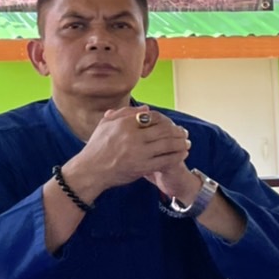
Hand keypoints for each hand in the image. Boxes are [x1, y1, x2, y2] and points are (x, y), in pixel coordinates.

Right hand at [70, 107, 190, 196]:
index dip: (165, 119)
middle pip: (164, 130)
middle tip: (185, 133)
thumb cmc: (96, 147)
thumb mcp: (105, 124)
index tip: (171, 123)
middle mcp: (132, 137)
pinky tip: (182, 155)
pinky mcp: (142, 166)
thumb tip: (146, 109)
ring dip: (181, 144)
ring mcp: (138, 152)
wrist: (90, 170)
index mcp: (124, 124)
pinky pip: (166, 160)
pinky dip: (177, 157)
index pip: (153, 117)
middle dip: (178, 131)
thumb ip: (124, 113)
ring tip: (187, 143)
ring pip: (168, 145)